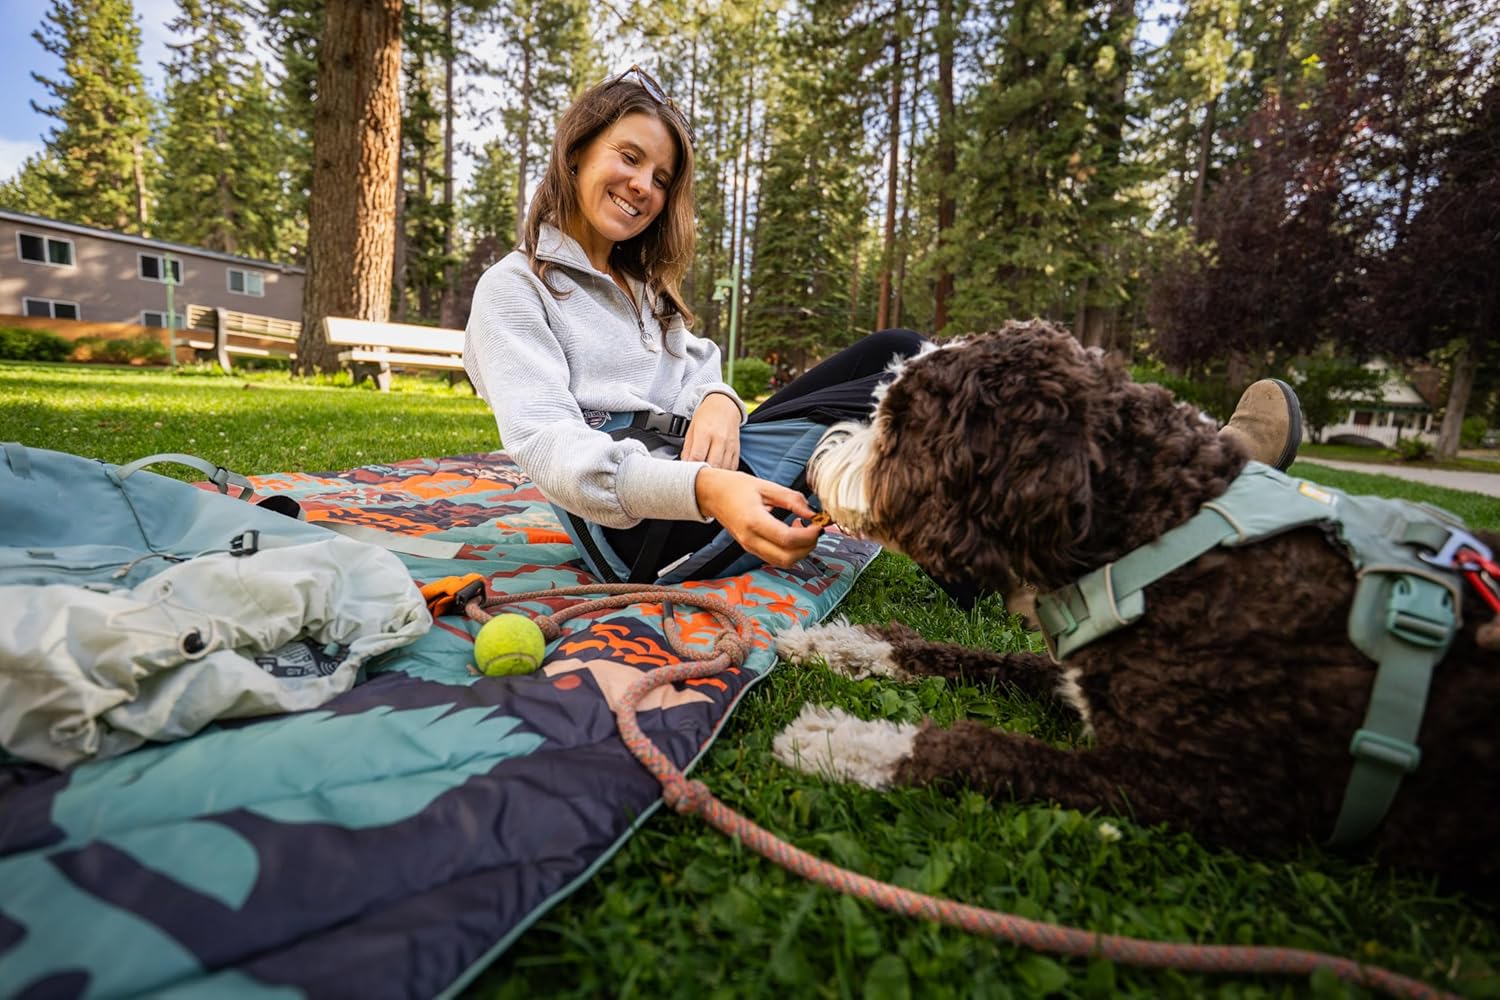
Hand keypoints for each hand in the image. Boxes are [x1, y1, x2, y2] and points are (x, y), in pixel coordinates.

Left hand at [682, 392, 740, 469]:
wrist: (725, 406)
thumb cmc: (706, 417)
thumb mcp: (691, 429)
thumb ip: (687, 449)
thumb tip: (684, 466)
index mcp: (705, 432)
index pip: (697, 457)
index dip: (691, 468)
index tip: (687, 473)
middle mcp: (719, 439)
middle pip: (712, 465)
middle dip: (703, 474)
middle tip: (696, 476)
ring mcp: (730, 445)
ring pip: (723, 468)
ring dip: (714, 475)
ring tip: (706, 476)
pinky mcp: (737, 450)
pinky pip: (732, 467)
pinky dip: (724, 472)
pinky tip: (717, 471)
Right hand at [694, 467, 823, 568]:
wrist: (712, 494)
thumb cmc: (736, 487)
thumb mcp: (766, 486)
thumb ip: (792, 500)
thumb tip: (813, 513)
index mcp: (754, 521)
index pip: (788, 539)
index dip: (809, 535)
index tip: (818, 524)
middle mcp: (750, 540)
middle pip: (787, 558)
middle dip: (808, 547)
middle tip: (814, 529)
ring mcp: (749, 547)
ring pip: (783, 562)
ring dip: (800, 551)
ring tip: (803, 530)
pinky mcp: (751, 549)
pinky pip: (776, 558)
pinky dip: (790, 551)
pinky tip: (792, 532)